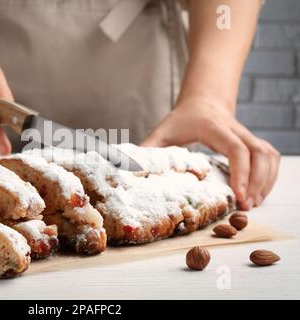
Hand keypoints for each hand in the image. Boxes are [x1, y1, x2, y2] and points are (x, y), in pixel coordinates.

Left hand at [140, 96, 279, 209]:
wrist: (203, 101)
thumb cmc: (181, 119)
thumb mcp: (162, 131)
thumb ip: (148, 149)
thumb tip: (128, 170)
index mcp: (214, 127)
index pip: (235, 149)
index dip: (240, 172)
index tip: (238, 195)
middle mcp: (235, 129)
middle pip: (259, 153)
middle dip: (257, 182)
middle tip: (246, 207)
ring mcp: (247, 134)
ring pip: (269, 155)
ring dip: (266, 181)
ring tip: (253, 204)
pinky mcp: (253, 140)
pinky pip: (271, 157)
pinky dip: (270, 176)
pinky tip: (259, 192)